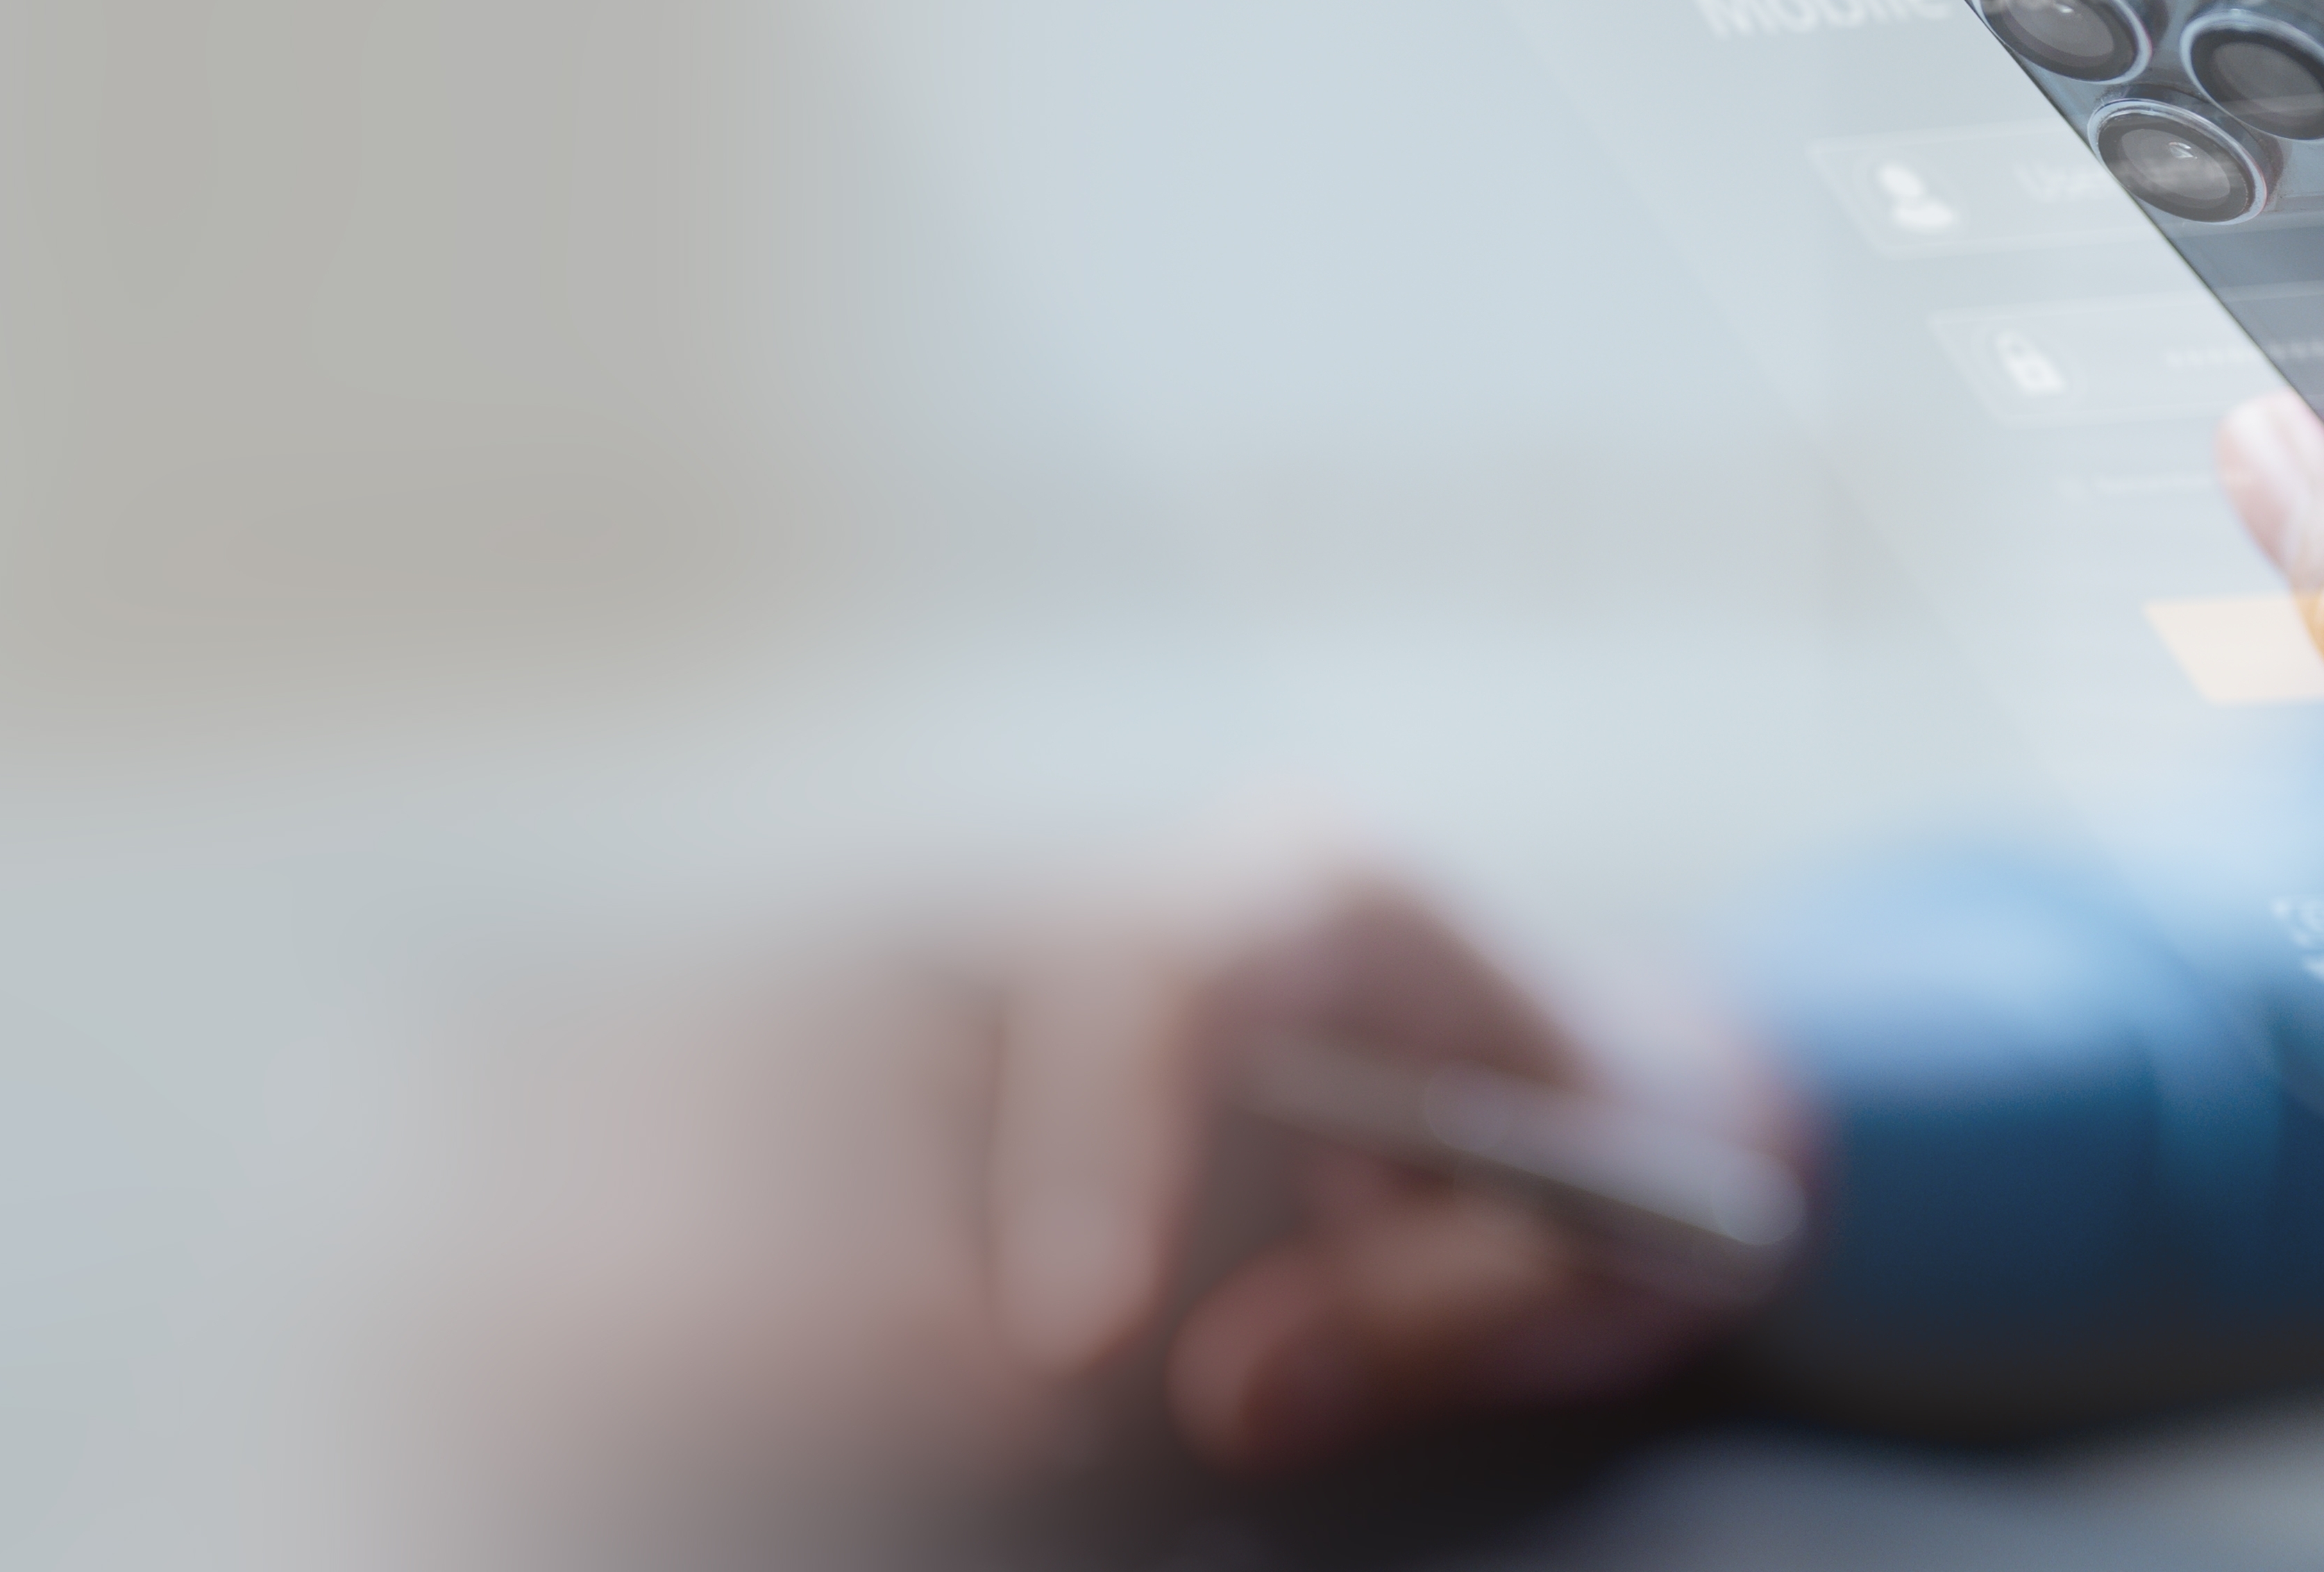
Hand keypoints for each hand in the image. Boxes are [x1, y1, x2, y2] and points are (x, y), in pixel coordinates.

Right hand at [440, 837, 1795, 1506]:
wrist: (1596, 1110)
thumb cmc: (1620, 1171)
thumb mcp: (1627, 1239)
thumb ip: (1433, 1304)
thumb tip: (1225, 1387)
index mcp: (1319, 895)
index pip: (1150, 965)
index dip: (1085, 1149)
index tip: (1071, 1352)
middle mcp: (1118, 898)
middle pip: (858, 980)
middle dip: (822, 1214)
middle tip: (917, 1414)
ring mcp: (977, 975)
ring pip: (731, 1042)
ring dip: (718, 1243)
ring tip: (819, 1428)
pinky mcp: (897, 1075)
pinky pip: (714, 1124)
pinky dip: (695, 1266)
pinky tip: (761, 1416)